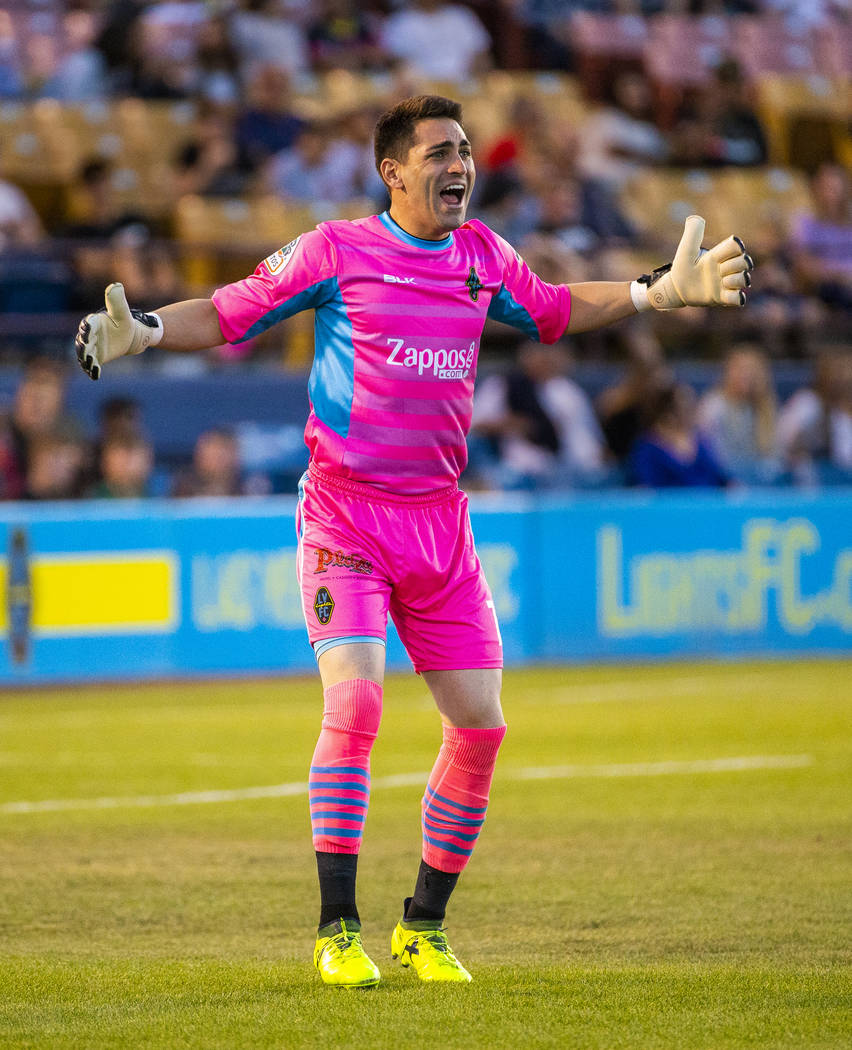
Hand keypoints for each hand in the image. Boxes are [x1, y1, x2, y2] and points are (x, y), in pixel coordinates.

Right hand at [75, 283, 162, 379]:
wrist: (131, 336)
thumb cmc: (126, 322)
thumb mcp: (122, 312)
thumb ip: (116, 300)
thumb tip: (116, 285)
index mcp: (93, 322)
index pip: (87, 325)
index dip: (86, 329)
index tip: (87, 332)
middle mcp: (89, 334)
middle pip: (82, 341)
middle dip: (83, 346)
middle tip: (86, 351)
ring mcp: (91, 347)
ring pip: (84, 354)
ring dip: (85, 359)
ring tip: (91, 363)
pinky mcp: (96, 357)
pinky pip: (91, 364)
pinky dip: (92, 369)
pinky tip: (95, 375)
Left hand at [638, 215, 753, 310]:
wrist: (675, 288)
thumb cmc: (682, 267)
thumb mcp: (686, 249)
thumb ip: (693, 233)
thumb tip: (694, 218)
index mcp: (719, 255)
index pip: (737, 246)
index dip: (733, 249)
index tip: (717, 255)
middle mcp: (725, 268)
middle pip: (745, 262)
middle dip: (735, 265)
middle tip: (718, 270)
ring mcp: (725, 284)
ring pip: (744, 280)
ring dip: (736, 280)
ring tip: (723, 281)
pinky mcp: (722, 298)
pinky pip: (738, 299)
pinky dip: (738, 297)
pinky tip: (728, 294)